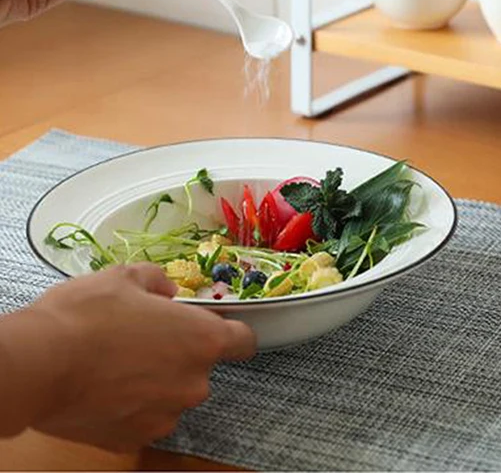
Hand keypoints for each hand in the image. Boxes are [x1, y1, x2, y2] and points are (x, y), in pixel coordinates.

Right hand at [0, 264, 254, 450]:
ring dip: (154, 383)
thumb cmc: (88, 314)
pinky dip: (130, 407)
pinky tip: (103, 389)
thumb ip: (158, 281)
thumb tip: (166, 291)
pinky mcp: (133, 440)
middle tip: (142, 339)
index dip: (232, 334)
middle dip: (179, 355)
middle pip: (200, 368)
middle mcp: (193, 383)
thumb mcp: (126, 277)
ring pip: (171, 395)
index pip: (243, 342)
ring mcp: (165, 416)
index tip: (215, 329)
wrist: (39, 364)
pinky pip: (143, 418)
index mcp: (202, 340)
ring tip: (116, 364)